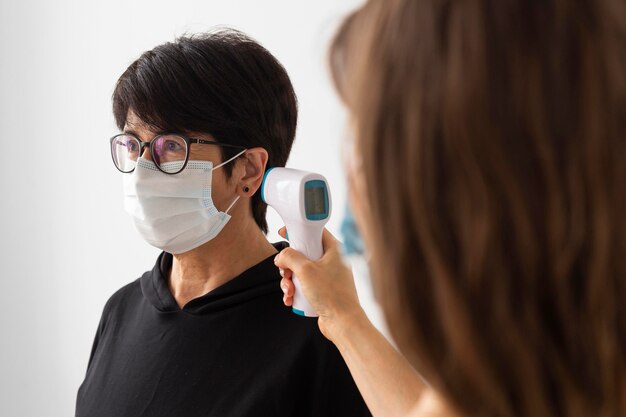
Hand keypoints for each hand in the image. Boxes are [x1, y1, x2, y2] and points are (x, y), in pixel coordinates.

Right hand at [274, 227, 364, 341]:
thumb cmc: (331, 295)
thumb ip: (290, 257)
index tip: (284, 233)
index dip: (298, 231)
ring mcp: (328, 276)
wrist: (343, 322)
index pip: (314, 231)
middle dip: (289, 266)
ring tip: (289, 292)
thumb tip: (280, 256)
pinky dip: (295, 291)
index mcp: (334, 249)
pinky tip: (291, 299)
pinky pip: (305, 285)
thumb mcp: (306, 270)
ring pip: (301, 271)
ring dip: (290, 281)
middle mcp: (332, 261)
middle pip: (303, 253)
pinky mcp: (324, 290)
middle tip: (285, 273)